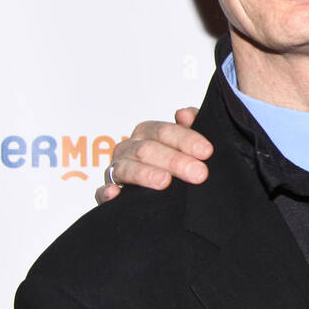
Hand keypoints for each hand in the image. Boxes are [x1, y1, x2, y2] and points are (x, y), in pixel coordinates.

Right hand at [96, 107, 211, 203]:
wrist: (165, 192)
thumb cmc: (175, 162)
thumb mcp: (187, 143)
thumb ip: (189, 127)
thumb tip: (185, 114)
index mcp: (147, 133)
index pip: (163, 131)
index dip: (185, 139)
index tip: (206, 151)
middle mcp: (129, 149)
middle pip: (147, 149)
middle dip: (174, 160)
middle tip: (198, 173)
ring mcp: (117, 171)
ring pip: (126, 168)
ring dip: (145, 174)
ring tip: (165, 181)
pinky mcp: (108, 194)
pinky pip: (101, 193)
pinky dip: (106, 192)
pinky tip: (116, 194)